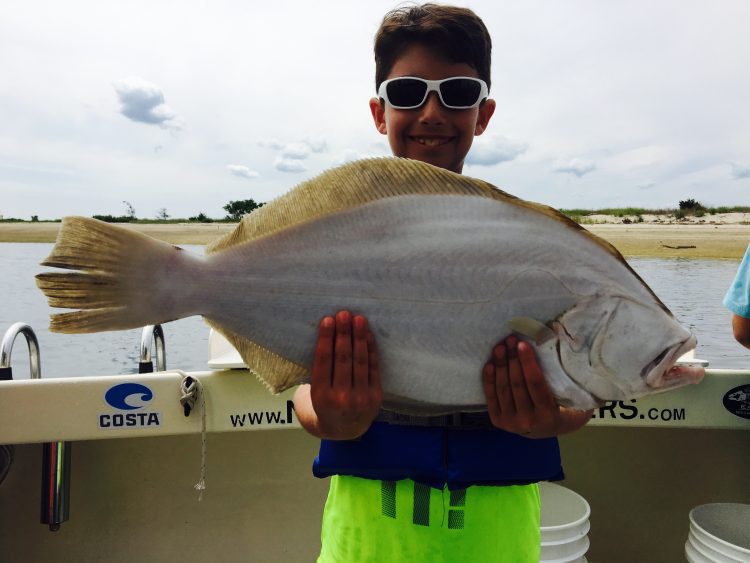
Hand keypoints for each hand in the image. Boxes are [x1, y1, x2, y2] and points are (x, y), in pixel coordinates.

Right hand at [296, 310, 381, 439]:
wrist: (344, 430)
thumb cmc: (325, 403)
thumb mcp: (314, 392)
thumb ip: (319, 369)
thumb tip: (326, 333)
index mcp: (320, 396)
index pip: (323, 361)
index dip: (326, 339)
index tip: (327, 320)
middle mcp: (341, 399)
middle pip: (342, 359)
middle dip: (343, 334)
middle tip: (344, 313)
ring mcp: (361, 399)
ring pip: (360, 362)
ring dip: (359, 338)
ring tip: (358, 319)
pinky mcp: (376, 397)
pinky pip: (374, 368)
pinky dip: (371, 350)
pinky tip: (368, 335)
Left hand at [482, 335, 591, 437]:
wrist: (546, 431)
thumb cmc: (562, 408)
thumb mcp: (571, 399)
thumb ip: (568, 381)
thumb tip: (563, 346)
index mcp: (548, 415)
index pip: (535, 384)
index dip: (528, 363)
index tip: (523, 344)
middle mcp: (527, 421)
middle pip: (517, 384)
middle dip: (513, 359)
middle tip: (510, 340)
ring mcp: (510, 422)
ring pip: (503, 389)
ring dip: (500, 366)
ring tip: (500, 347)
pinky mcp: (498, 421)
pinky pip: (491, 397)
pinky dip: (489, 380)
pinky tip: (490, 364)